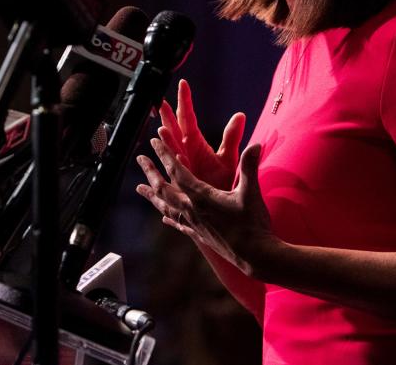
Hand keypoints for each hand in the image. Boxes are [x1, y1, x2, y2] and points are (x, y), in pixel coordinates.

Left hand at [135, 135, 280, 279]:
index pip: (177, 171)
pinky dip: (169, 218)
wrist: (255, 255)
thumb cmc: (253, 223)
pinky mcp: (199, 235)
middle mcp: (192, 210)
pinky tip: (163, 218)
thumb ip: (249, 167)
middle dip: (151, 172)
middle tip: (139, 159)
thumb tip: (256, 144)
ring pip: (166, 207)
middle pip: (164, 188)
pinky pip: (178, 224)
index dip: (164, 155)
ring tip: (140, 188)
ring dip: (152, 195)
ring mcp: (193, 224)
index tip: (154, 141)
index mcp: (201, 196)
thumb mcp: (251, 192)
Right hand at [157, 79, 244, 189]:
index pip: (188, 117)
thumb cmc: (222, 181)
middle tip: (159, 100)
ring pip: (173, 150)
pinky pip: (179, 172)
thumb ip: (231, 136)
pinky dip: (176, 167)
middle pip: (174, 129)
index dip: (185, 100)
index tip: (183, 83)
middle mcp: (185, 152)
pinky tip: (176, 161)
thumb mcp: (227, 157)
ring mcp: (182, 166)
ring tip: (163, 130)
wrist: (223, 206)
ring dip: (168, 142)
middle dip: (167, 116)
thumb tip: (240, 115)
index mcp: (194, 143)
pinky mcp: (183, 182)